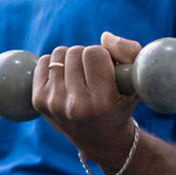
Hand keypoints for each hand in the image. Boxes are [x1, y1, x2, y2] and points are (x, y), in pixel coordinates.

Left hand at [33, 31, 140, 168]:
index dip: (103, 55)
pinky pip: (42, 62)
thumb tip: (104, 36)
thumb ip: (129, 52)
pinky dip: (54, 64)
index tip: (106, 68)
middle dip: (86, 57)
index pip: (94, 53)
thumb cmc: (121, 103)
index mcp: (103, 102)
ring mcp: (55, 104)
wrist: (100, 138)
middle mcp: (77, 106)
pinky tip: (65, 79)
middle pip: (75, 51)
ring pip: (59, 54)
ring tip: (80, 76)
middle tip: (93, 74)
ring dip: (71, 59)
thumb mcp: (136, 81)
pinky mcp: (39, 101)